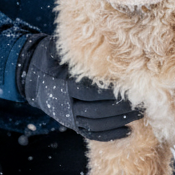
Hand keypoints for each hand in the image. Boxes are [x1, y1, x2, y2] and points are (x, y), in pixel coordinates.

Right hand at [16, 35, 141, 140]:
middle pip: (97, 110)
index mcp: (64, 85)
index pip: (92, 92)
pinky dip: (110, 134)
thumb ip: (82, 52)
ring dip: (119, 121)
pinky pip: (92, 134)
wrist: (32, 76)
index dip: (112, 93)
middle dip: (121, 109)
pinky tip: (127, 131)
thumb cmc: (52, 58)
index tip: (132, 89)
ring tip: (139, 115)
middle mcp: (66, 104)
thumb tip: (109, 40)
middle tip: (142, 103)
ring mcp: (69, 117)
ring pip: (97, 124)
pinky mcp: (72, 124)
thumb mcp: (61, 50)